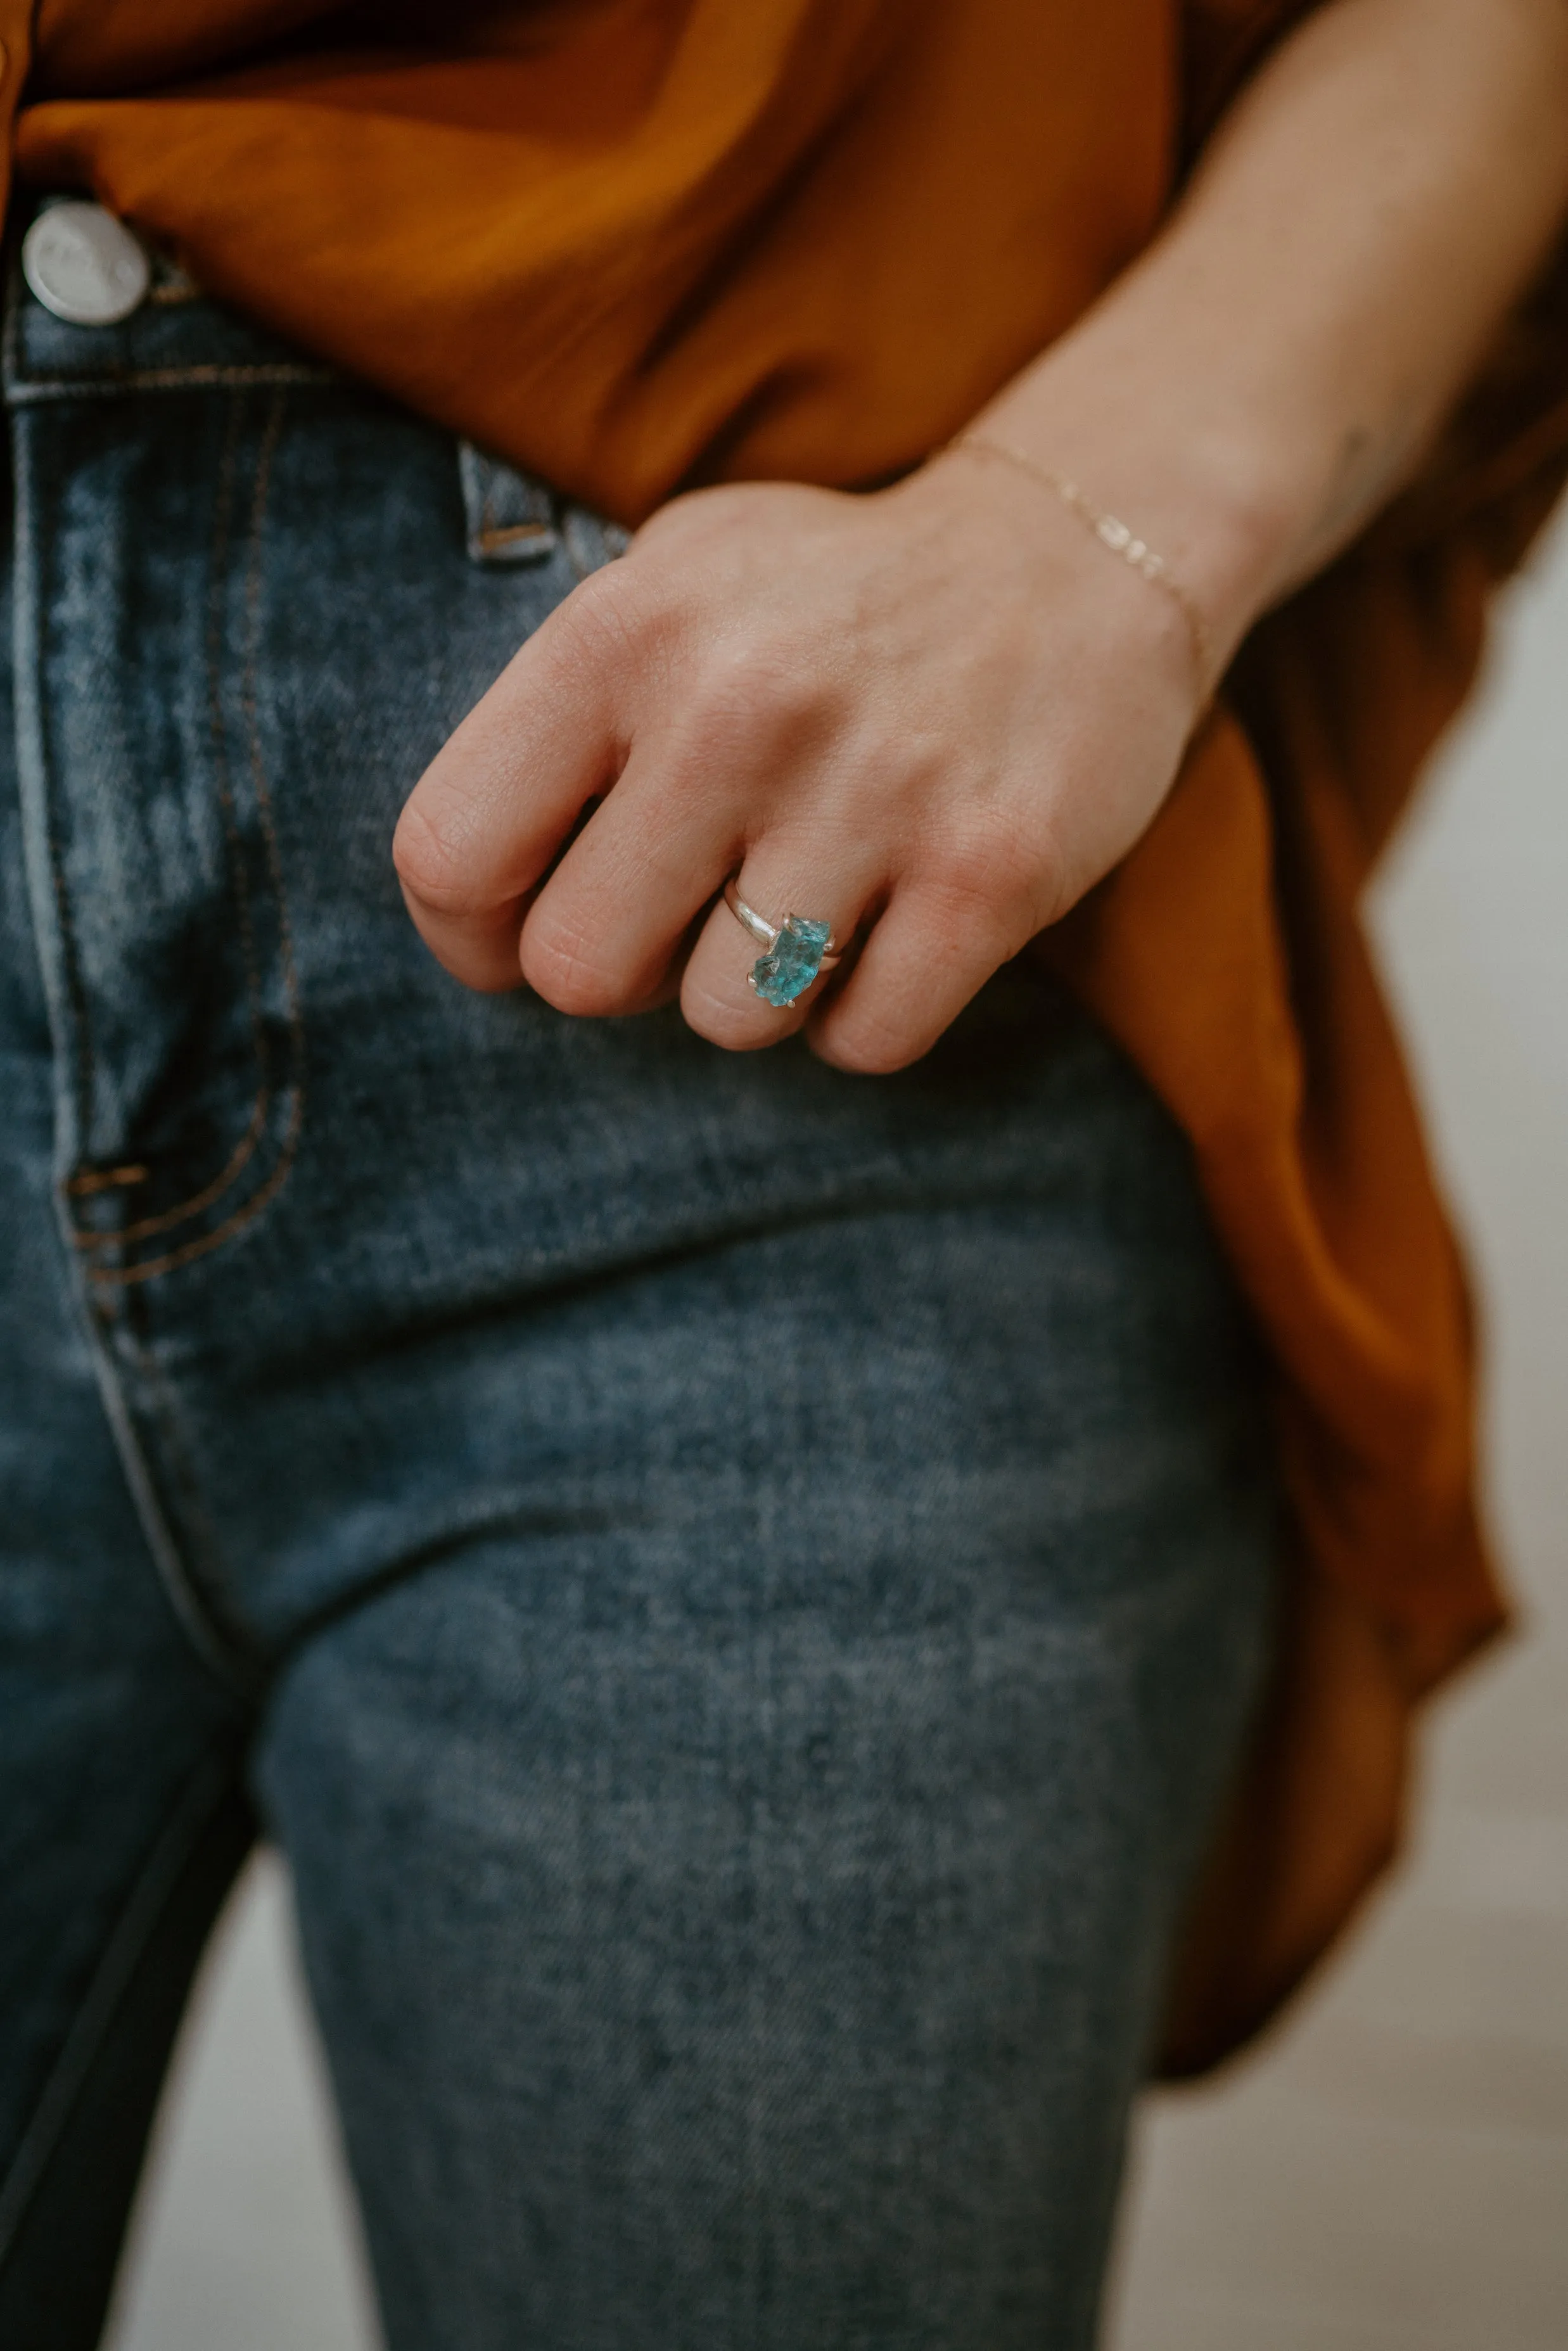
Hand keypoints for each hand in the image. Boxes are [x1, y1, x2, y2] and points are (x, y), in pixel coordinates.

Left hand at [392, 456, 1199, 1072]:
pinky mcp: (990, 873)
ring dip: (757, 991)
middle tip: (685, 918)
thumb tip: (472, 901)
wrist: (1078, 554)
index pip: (450, 854)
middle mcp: (735, 706)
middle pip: (578, 972)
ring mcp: (873, 793)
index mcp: (626, 632)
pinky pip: (862, 1041)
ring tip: (809, 898)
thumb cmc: (834, 600)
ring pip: (728, 1022)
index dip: (466, 935)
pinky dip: (866, 1014)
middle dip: (622, 971)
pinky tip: (891, 927)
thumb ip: (559, 720)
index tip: (514, 934)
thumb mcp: (670, 583)